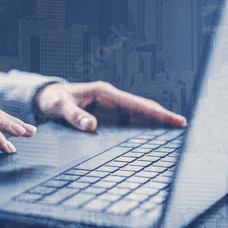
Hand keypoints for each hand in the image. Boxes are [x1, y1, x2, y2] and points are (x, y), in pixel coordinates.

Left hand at [34, 81, 186, 130]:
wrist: (45, 97)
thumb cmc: (52, 100)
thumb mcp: (59, 108)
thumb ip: (74, 117)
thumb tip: (91, 126)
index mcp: (104, 93)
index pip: (136, 104)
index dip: (157, 113)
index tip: (175, 120)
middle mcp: (111, 97)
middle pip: (143, 107)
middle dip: (162, 116)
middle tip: (183, 127)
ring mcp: (110, 104)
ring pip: (138, 113)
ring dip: (155, 121)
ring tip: (174, 131)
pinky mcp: (107, 112)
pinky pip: (129, 119)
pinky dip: (142, 125)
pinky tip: (152, 134)